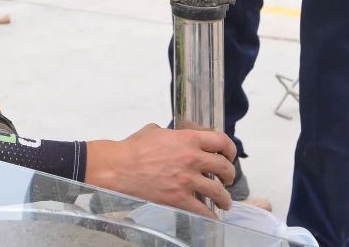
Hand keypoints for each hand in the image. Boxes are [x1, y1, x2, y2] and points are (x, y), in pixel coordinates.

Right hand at [85, 124, 235, 217]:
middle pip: (224, 167)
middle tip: (228, 179)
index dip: (230, 149)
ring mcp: (187, 180)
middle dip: (230, 175)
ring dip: (225, 197)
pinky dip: (210, 215)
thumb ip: (173, 134)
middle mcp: (192, 158)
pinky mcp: (178, 198)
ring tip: (225, 201)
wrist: (119, 167)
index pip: (221, 141)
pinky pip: (202, 210)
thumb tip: (178, 137)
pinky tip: (212, 217)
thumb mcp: (156, 130)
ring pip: (217, 191)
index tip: (230, 156)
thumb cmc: (134, 147)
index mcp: (188, 139)